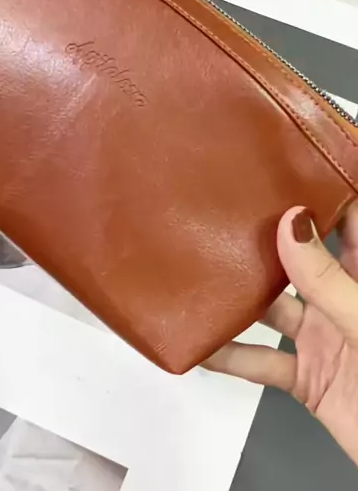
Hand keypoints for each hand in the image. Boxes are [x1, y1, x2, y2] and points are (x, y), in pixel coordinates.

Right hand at [203, 205, 357, 465]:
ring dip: (239, 296)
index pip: (346, 222)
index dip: (320, 192)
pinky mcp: (308, 380)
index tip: (281, 165)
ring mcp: (324, 339)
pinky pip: (262, 363)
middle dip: (266, 238)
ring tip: (202, 269)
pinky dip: (231, 357)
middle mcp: (342, 301)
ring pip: (272, 309)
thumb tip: (290, 223)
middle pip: (299, 260)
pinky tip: (203, 345)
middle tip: (224, 209)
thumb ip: (327, 280)